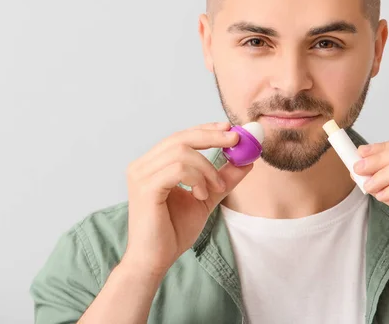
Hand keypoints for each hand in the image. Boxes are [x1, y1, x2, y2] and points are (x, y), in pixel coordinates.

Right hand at [122, 122, 251, 276]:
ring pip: (182, 152)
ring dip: (207, 168)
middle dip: (212, 137)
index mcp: (153, 164)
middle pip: (181, 138)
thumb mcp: (206, 198)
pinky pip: (178, 169)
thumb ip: (223, 179)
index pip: (181, 137)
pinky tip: (201, 195)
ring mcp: (141, 175)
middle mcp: (143, 165)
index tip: (230, 129)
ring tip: (215, 189)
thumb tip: (247, 161)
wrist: (155, 259)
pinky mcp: (145, 188)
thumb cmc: (173, 231)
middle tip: (236, 140)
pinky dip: (197, 179)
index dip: (206, 130)